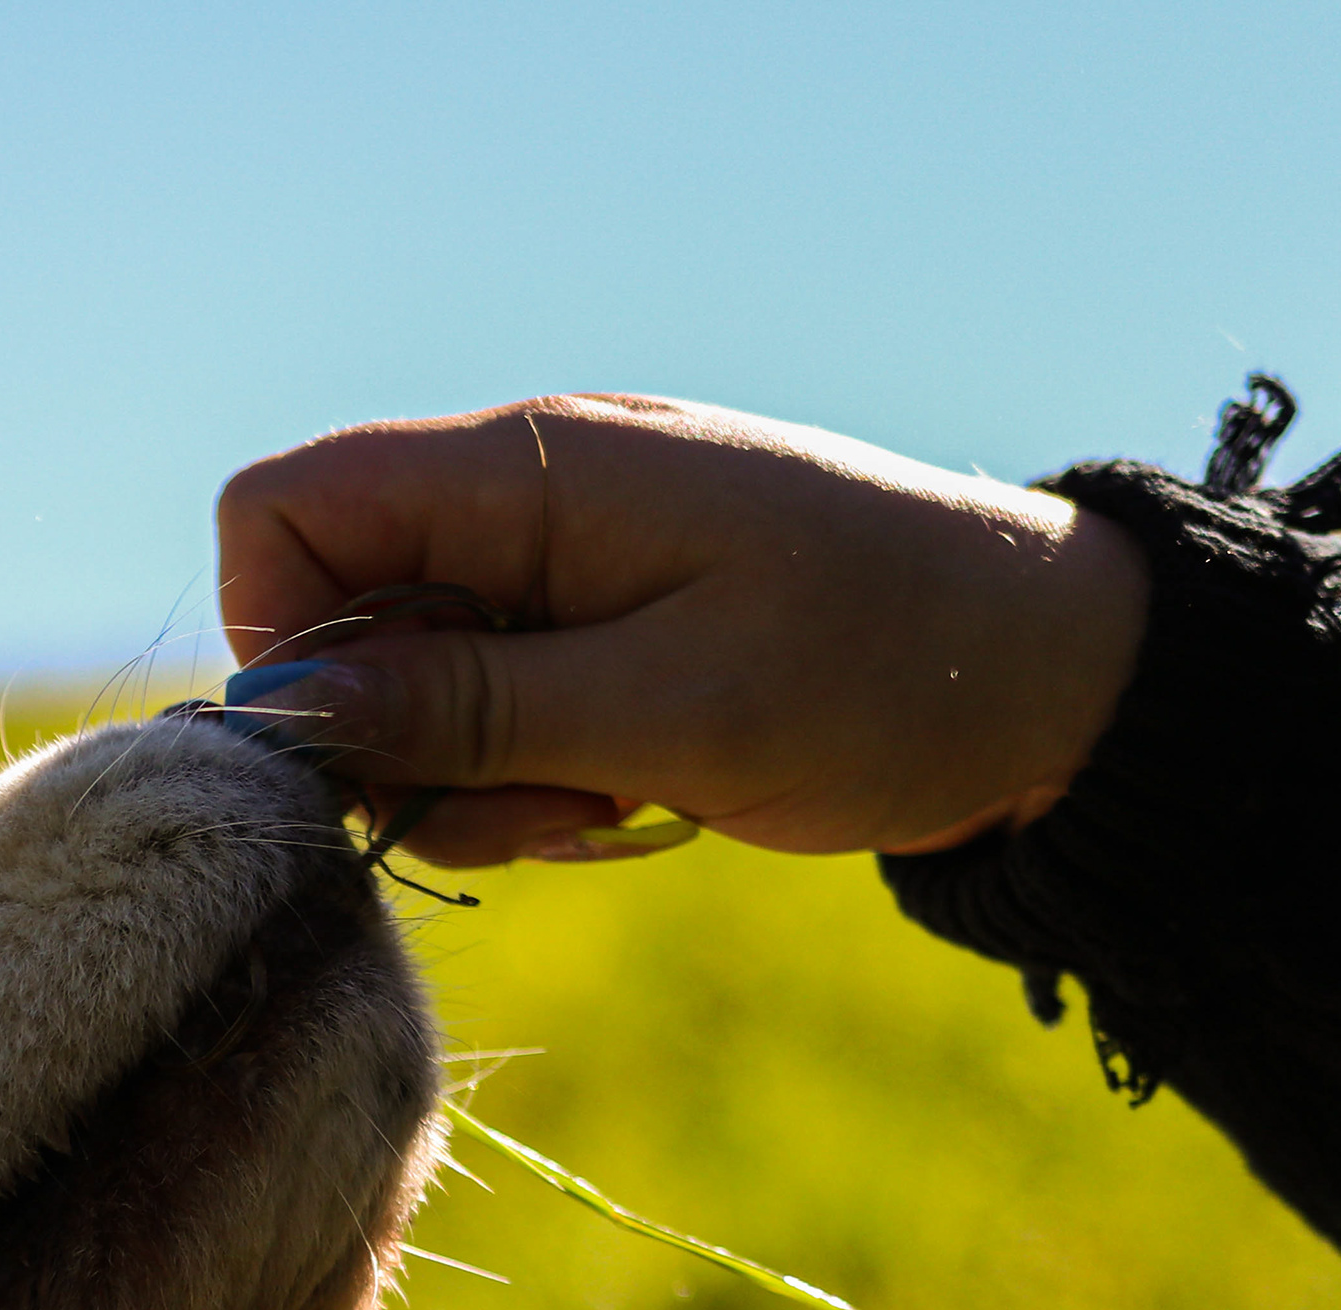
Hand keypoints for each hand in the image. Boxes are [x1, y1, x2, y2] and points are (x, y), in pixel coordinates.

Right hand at [214, 394, 1151, 865]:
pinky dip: (524, 780)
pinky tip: (626, 799)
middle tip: (534, 804)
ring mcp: (558, 567)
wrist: (1058, 685)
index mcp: (536, 472)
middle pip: (338, 613)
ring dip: (469, 778)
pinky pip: (484, 714)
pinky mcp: (593, 635)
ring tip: (601, 806)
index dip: (283, 636)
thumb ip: (467, 708)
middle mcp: (527, 501)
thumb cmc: (888, 673)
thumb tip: (282, 709)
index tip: (368, 751)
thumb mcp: (671, 711)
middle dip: (396, 737)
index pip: (287, 507)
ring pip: (404, 684)